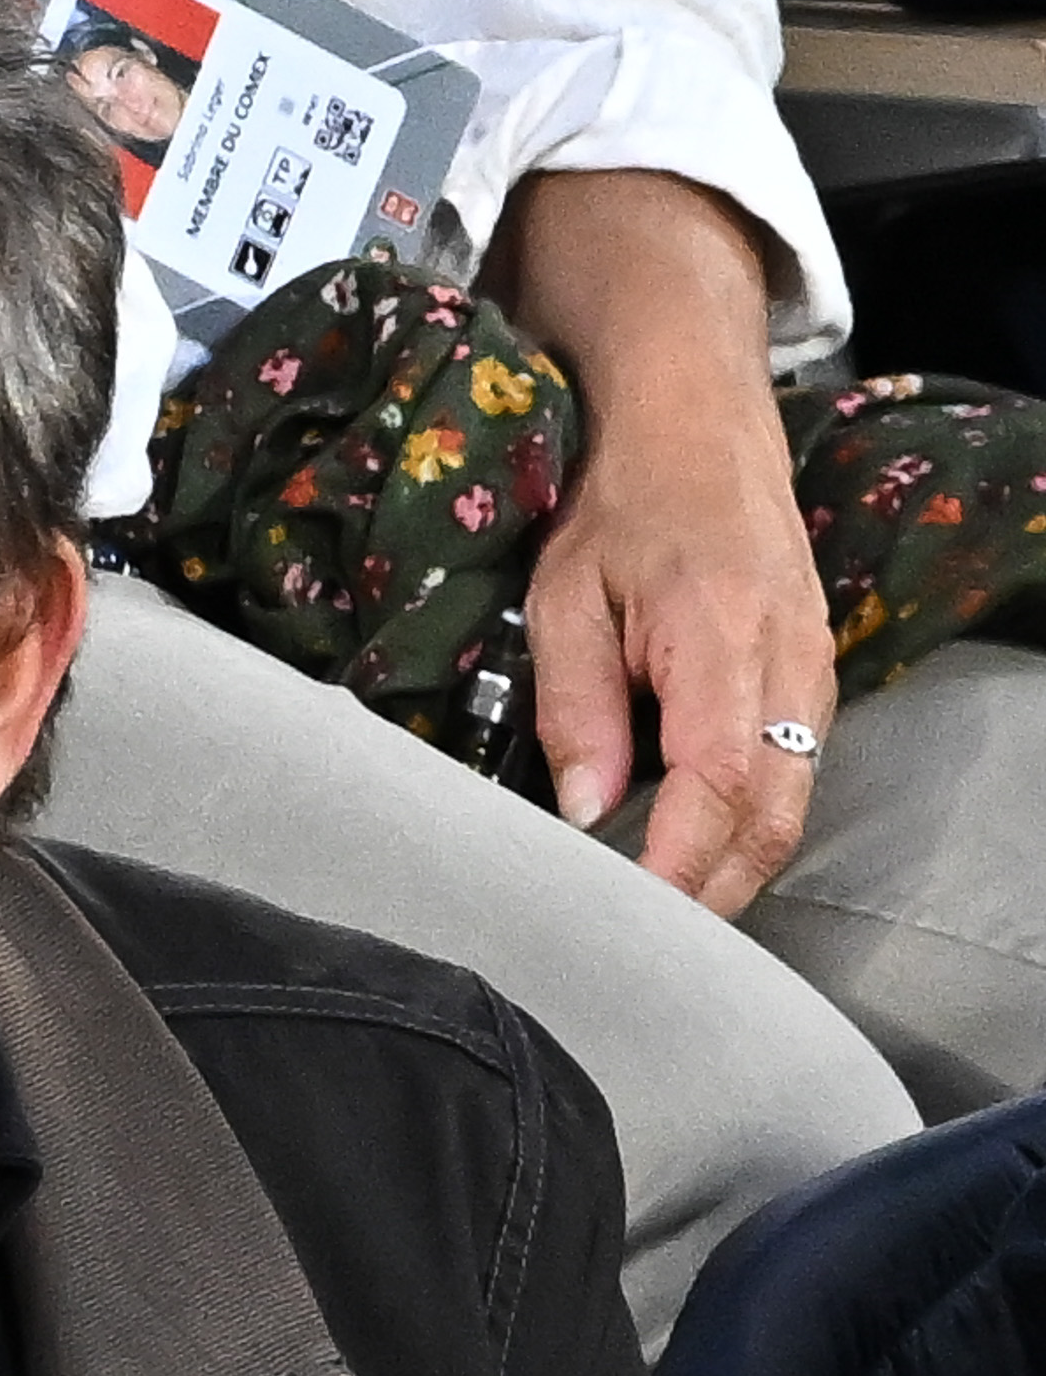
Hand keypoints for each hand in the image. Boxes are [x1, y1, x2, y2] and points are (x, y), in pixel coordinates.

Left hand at [496, 168, 833, 917]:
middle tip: (642, 952)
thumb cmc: (620, 505)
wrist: (697, 423)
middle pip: (771, 817)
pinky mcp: (811, 672)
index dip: (678, 868)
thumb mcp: (564, 600)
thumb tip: (586, 813)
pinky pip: (793, 772)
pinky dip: (747, 826)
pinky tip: (691, 856)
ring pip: (790, 804)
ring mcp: (811, 668)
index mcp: (720, 642)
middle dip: (712, 894)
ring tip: (661, 923)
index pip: (717, 786)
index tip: (631, 921)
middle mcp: (786, 663)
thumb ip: (575, 709)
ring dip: (732, 870)